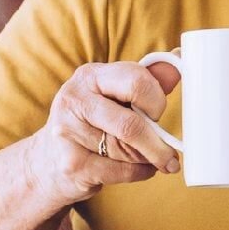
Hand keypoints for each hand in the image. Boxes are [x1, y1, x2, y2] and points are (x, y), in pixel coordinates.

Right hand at [19, 60, 184, 213]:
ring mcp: (68, 132)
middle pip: (131, 124)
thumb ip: (146, 79)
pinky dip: (139, 173)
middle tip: (170, 151)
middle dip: (157, 143)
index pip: (136, 81)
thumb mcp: (113, 94)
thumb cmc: (93, 121)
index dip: (156, 101)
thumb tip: (180, 56)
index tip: (157, 114)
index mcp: (90, 75)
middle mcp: (74, 99)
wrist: (48, 161)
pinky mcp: (70, 164)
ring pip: (127, 151)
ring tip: (147, 157)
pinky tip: (137, 168)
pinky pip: (121, 171)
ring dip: (147, 159)